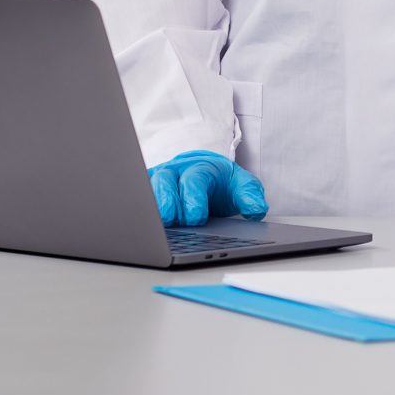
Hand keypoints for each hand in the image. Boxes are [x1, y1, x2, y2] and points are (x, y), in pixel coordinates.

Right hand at [148, 150, 267, 226]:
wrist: (206, 173)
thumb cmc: (222, 182)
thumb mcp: (241, 184)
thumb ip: (250, 195)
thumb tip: (256, 210)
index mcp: (200, 168)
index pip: (194, 180)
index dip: (193, 199)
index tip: (197, 218)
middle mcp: (176, 171)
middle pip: (165, 180)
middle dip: (168, 201)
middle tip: (173, 221)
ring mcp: (159, 179)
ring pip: (147, 187)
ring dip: (151, 206)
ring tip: (156, 226)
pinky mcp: (146, 190)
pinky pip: (138, 196)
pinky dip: (138, 208)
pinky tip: (140, 224)